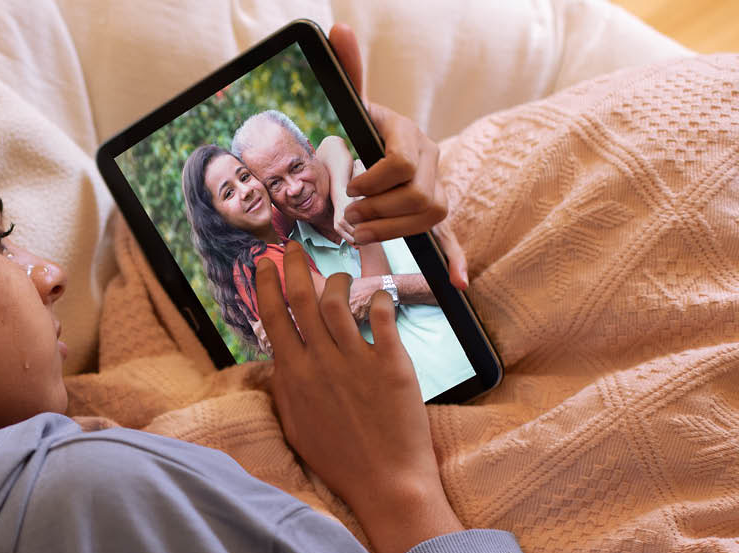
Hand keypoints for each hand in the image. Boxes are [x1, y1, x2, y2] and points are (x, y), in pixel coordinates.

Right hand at [256, 240, 462, 552]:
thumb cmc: (338, 460)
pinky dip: (380, 300)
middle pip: (303, 299)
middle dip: (295, 266)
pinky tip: (379, 294)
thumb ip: (284, 389)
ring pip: (340, 302)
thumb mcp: (295, 426)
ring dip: (336, 280)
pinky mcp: (392, 365)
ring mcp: (356, 361)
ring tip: (339, 275)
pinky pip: (383, 318)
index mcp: (295, 375)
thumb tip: (276, 363)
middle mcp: (321, 362)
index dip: (267, 283)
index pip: (275, 316)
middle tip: (294, 246)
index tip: (265, 261)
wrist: (386, 483)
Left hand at [327, 24, 468, 290]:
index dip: (373, 180)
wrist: (390, 144)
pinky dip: (455, 261)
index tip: (351, 187)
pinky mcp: (439, 215)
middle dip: (378, 211)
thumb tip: (337, 27)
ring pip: (428, 219)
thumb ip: (349, 70)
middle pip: (416, 197)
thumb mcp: (356, 104)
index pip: (400, 164)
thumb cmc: (368, 128)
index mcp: (411, 136)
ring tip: (358, 232)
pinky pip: (454, 240)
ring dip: (391, 231)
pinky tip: (455, 283)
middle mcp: (433, 161)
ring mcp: (440, 189)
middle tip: (347, 218)